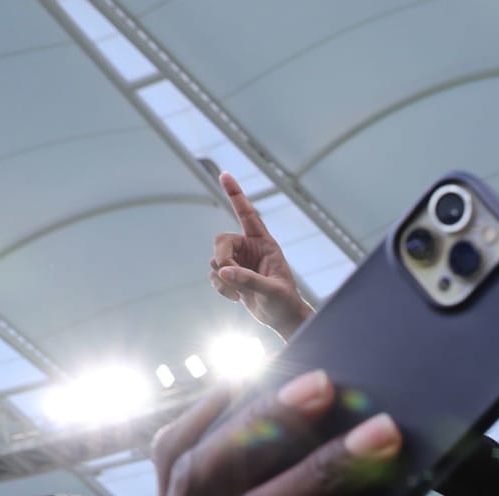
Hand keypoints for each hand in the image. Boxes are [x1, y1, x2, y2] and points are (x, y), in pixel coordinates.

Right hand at [210, 172, 314, 338]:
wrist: (282, 318)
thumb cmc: (284, 302)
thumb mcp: (271, 290)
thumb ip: (248, 280)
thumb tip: (224, 271)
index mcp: (265, 243)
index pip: (247, 214)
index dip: (235, 194)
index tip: (224, 174)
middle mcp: (250, 248)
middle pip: (221, 241)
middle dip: (222, 258)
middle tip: (230, 275)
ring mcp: (239, 261)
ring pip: (214, 260)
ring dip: (223, 278)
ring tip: (241, 292)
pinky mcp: (231, 275)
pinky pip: (214, 275)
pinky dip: (220, 288)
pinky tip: (236, 298)